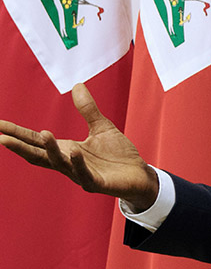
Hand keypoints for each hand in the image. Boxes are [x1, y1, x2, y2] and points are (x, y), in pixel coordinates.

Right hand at [0, 83, 157, 208]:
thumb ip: (88, 109)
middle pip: (39, 155)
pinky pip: (84, 174)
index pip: (35, 141)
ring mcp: (80, 175)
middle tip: (1, 138)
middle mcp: (68, 163)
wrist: (139, 176)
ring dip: (51, 149)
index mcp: (65, 149)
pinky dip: (78, 163)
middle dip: (20, 146)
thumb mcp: (102, 127)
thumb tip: (76, 85)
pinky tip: (74, 152)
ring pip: (60, 163)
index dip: (16, 134)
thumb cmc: (117, 155)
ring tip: (44, 133)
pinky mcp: (97, 183)